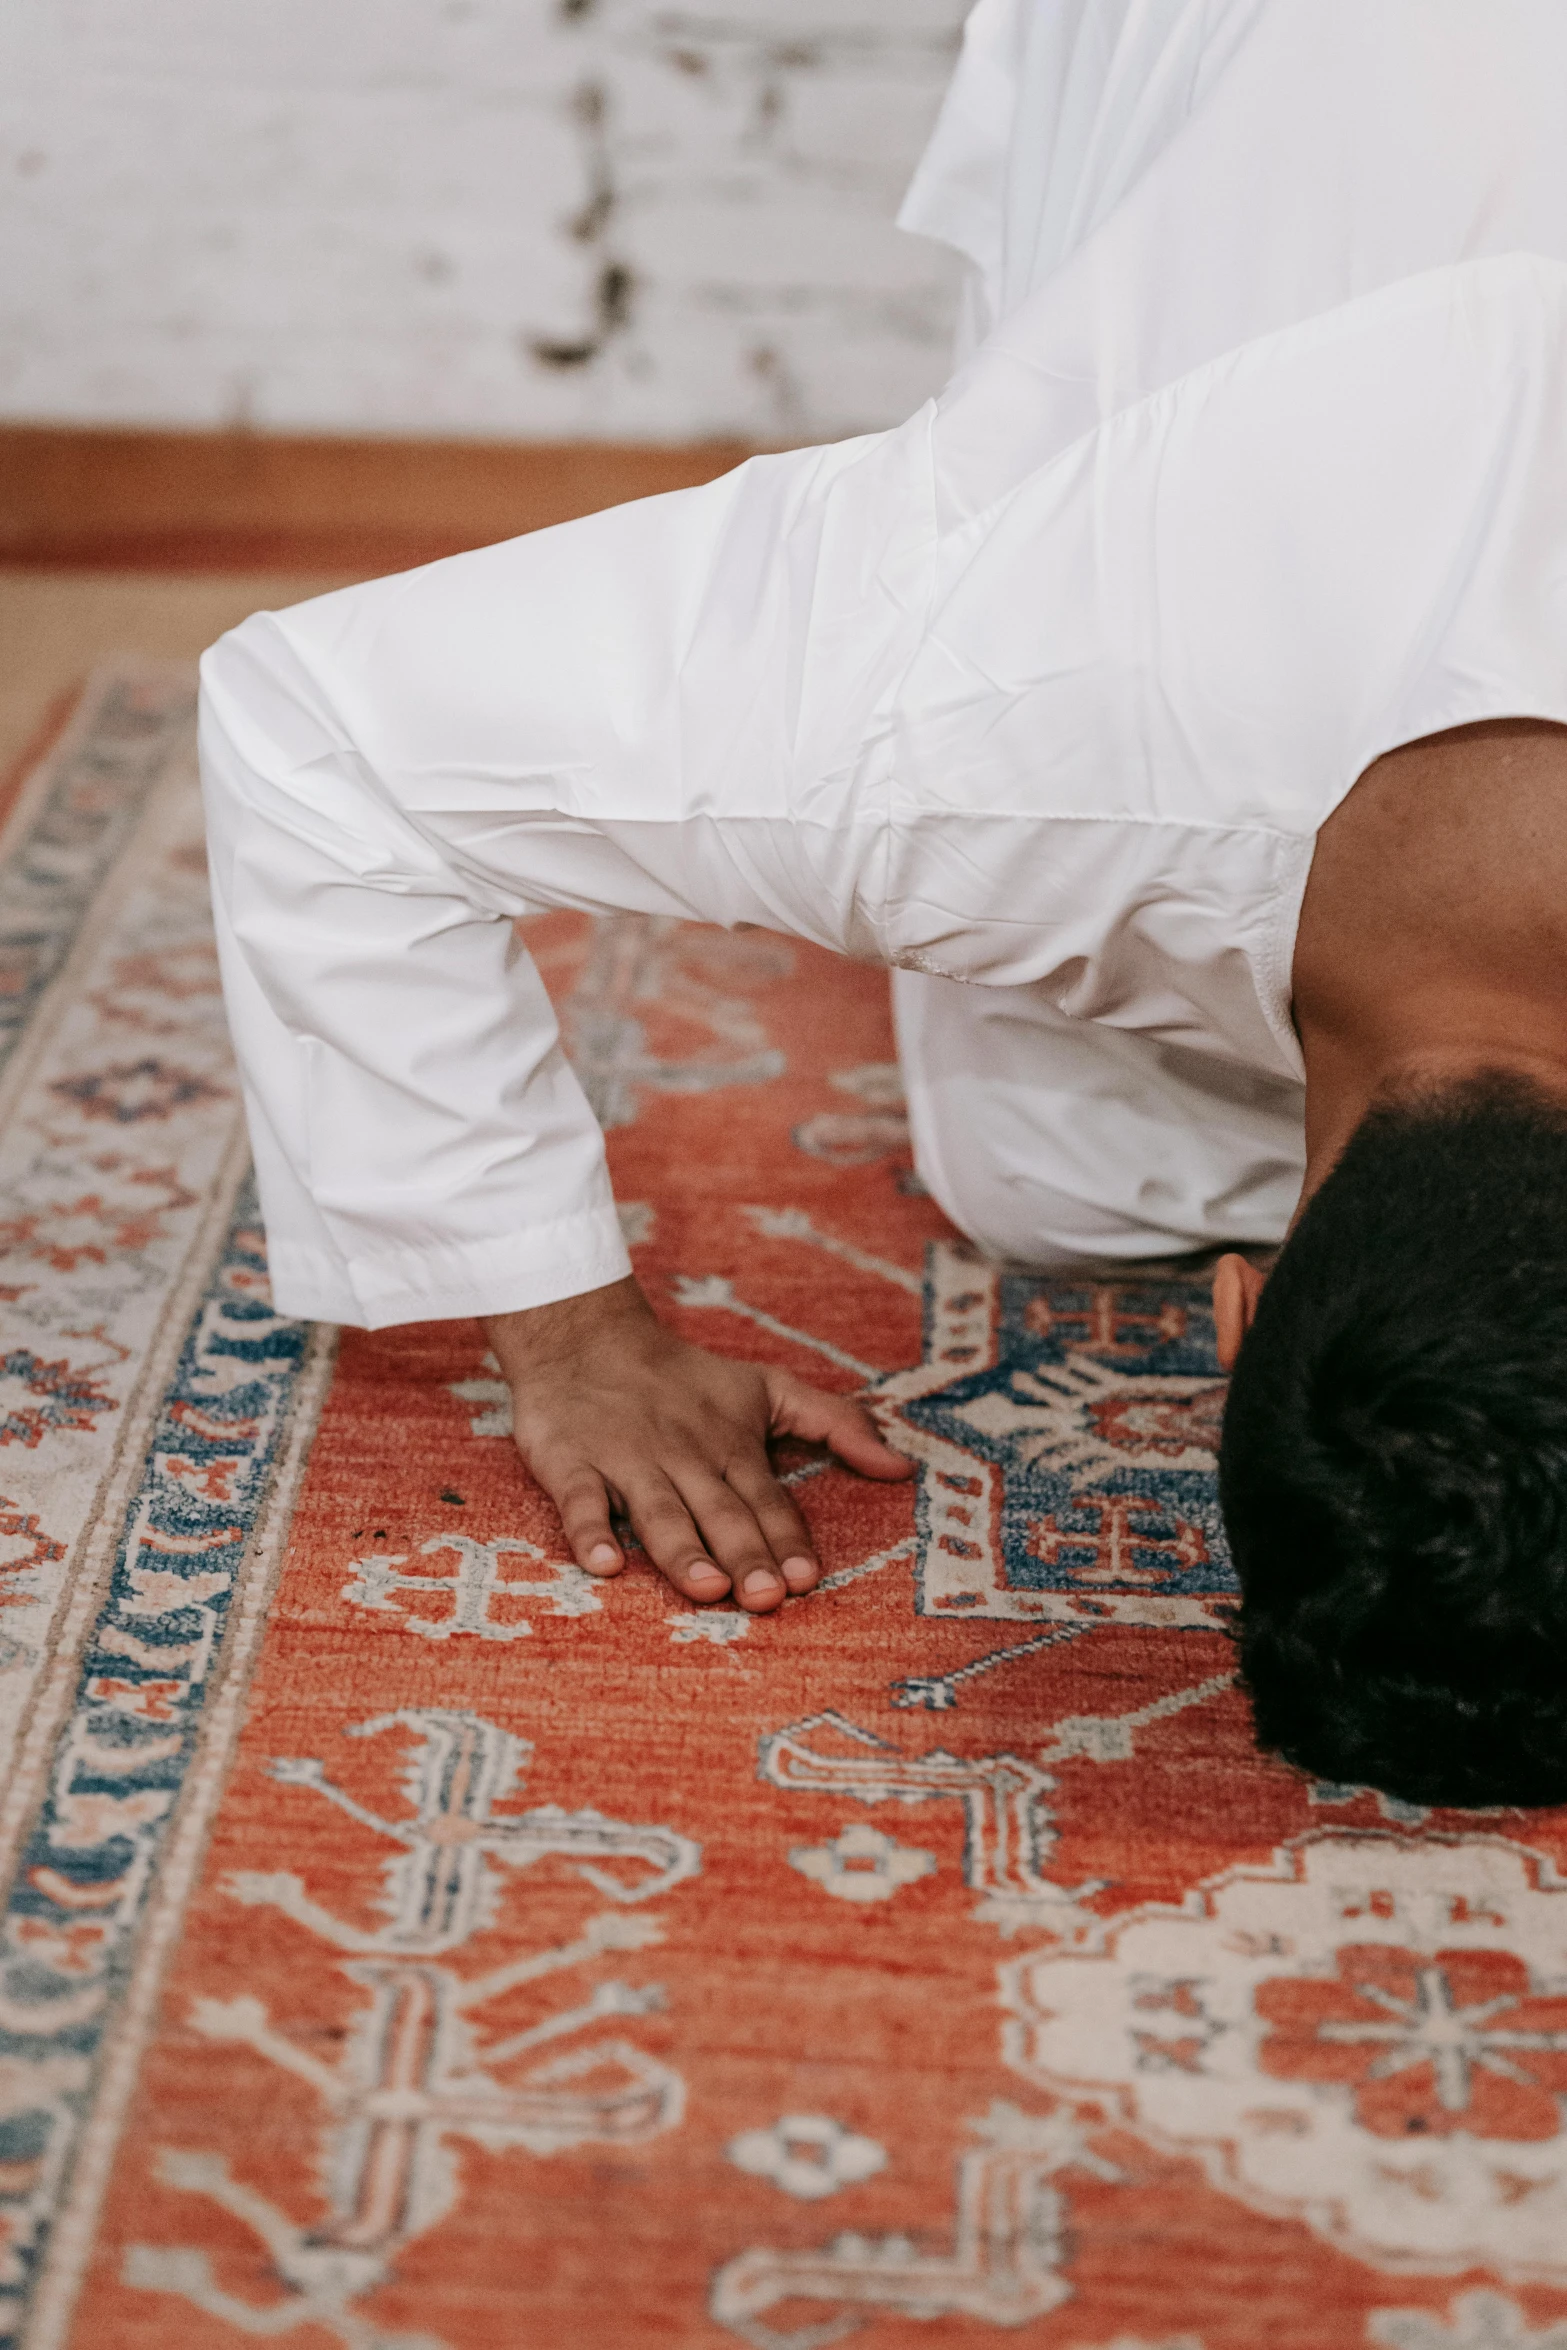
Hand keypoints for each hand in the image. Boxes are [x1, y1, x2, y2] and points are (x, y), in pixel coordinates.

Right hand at [485, 1276, 912, 1611]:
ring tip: (705, 1587)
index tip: (805, 1579)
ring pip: (658, 1512)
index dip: (785, 1538)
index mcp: (732, 1447)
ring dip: (681, 1550)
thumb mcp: (768, 1388)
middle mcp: (684, 1459)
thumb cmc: (684, 1378)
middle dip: (744, 1553)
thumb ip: (836, 1422)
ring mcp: (627, 1462)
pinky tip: (605, 1564)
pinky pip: (581, 1501)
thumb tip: (903, 1467)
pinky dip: (589, 1531)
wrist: (586, 1339)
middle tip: (764, 1597)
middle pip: (718, 1512)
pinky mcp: (573, 1464)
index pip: (767, 1500)